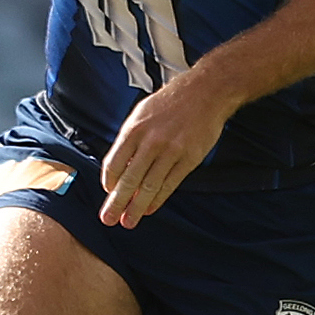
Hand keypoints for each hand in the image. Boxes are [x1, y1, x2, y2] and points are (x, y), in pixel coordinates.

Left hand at [96, 67, 238, 227]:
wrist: (205, 93)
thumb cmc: (171, 102)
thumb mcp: (141, 113)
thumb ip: (130, 139)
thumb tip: (120, 167)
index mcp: (134, 129)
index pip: (114, 162)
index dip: (109, 182)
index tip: (108, 192)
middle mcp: (150, 141)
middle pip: (129, 179)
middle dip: (117, 202)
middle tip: (108, 218)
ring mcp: (171, 151)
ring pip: (149, 186)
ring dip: (137, 207)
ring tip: (128, 221)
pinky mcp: (189, 159)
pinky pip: (169, 184)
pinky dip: (158, 199)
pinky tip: (150, 209)